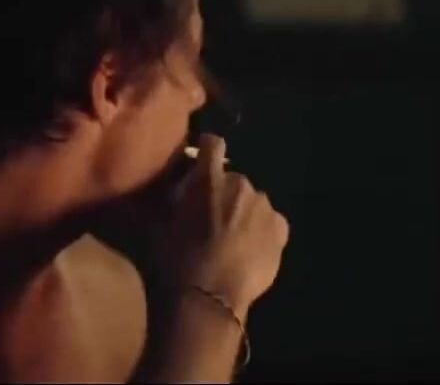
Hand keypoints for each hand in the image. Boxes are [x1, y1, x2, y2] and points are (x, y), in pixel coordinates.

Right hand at [159, 134, 288, 315]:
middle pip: (233, 180)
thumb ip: (170, 196)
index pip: (212, 144)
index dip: (206, 150)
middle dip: (223, 193)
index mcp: (208, 177)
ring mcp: (264, 207)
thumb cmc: (175, 259)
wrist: (209, 296)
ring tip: (231, 241)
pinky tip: (249, 251)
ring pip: (253, 203)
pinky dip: (262, 231)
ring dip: (243, 213)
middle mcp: (241, 184)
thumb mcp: (158, 222)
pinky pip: (271, 223)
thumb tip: (175, 186)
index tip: (200, 164)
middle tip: (210, 219)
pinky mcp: (280, 230)